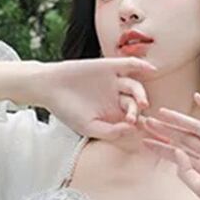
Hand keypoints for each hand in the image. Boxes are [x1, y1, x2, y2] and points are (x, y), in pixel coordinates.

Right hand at [37, 56, 158, 141]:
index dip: (142, 127)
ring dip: (140, 94)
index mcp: (113, 115)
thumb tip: (132, 129)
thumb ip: (110, 131)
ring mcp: (113, 82)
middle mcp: (116, 98)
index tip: (147, 134)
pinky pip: (128, 65)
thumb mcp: (88, 127)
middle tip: (135, 118)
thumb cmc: (67, 111)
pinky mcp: (108, 66)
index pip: (133, 121)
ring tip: (142, 103)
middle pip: (135, 104)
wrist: (49, 88)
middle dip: (137, 112)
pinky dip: (140, 65)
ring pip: (134, 86)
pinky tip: (150, 68)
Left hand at [141, 92, 199, 199]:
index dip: (160, 147)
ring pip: (195, 127)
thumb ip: (185, 172)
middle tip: (145, 122)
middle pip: (181, 139)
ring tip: (162, 112)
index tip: (144, 140)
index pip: (176, 155)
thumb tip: (176, 152)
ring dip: (178, 119)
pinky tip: (196, 98)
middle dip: (163, 131)